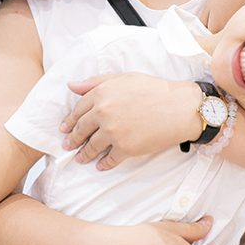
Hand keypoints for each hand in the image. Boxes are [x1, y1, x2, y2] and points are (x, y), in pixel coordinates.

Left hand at [60, 74, 200, 169]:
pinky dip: (104, 164)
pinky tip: (100, 166)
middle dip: (72, 139)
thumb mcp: (123, 78)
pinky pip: (109, 159)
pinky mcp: (125, 148)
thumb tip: (71, 86)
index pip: (78, 110)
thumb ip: (95, 82)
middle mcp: (103, 113)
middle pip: (81, 129)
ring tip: (80, 159)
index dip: (70, 120)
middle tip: (67, 145)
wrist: (179, 108)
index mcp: (101, 94)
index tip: (65, 127)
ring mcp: (113, 133)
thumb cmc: (154, 90)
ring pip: (92, 147)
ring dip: (84, 154)